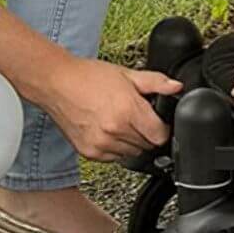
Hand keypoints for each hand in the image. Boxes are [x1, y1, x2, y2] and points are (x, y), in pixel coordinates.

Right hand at [42, 56, 182, 161]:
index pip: (160, 136)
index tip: (159, 121)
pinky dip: (116, 147)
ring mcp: (101, 144)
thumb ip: (156, 82)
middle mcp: (115, 131)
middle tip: (137, 116)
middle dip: (147, 132)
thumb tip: (176, 87)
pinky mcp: (90, 153)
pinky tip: (109, 129)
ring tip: (121, 121)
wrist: (57, 83)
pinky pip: (115, 158)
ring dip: (132, 141)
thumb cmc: (89, 77)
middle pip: (147, 145)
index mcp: (127, 110)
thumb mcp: (127, 74)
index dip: (163, 128)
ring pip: (132, 153)